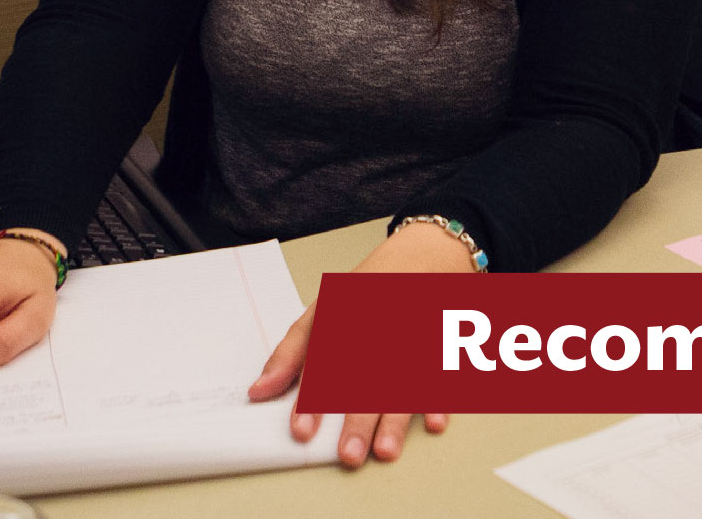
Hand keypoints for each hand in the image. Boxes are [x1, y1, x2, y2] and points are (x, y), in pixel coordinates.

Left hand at [248, 219, 477, 466]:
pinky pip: (442, 368)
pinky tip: (434, 421)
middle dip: (359, 417)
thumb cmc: (371, 285)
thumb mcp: (324, 308)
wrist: (429, 247)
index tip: (302, 431)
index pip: (326, 359)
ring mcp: (414, 328)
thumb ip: (291, 352)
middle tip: (349, 454)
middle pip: (368, 374)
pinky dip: (440, 395)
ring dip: (397, 417)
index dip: (313, 397)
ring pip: (404, 378)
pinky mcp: (443, 334)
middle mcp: (381, 322)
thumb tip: (258, 393)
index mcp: (346, 313)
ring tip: (386, 451)